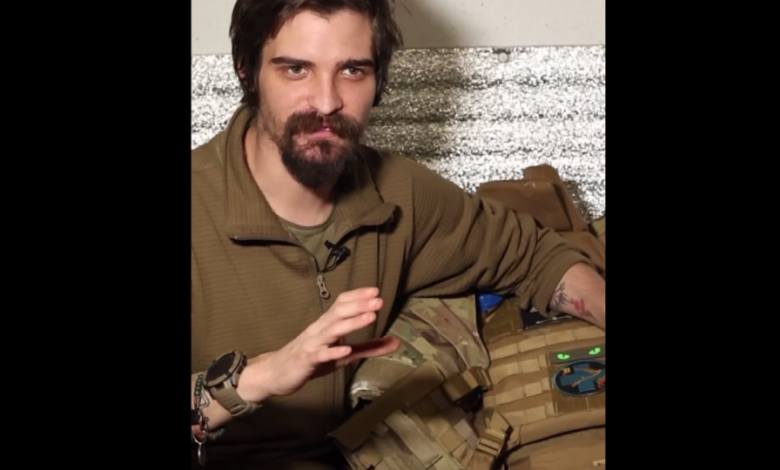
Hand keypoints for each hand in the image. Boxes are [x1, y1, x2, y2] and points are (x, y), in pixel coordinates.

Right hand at [240, 287, 399, 399]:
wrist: (276, 373)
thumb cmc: (312, 360)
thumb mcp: (344, 354)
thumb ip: (369, 348)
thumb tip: (396, 342)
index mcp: (327, 324)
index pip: (342, 304)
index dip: (358, 296)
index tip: (376, 291)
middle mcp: (319, 329)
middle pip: (339, 312)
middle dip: (359, 305)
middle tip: (379, 300)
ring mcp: (312, 344)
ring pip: (332, 330)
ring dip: (352, 323)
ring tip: (370, 316)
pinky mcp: (306, 360)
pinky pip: (320, 354)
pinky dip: (333, 351)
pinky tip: (346, 348)